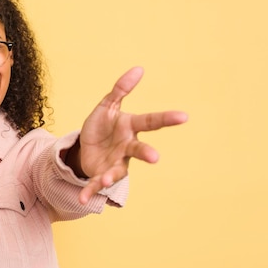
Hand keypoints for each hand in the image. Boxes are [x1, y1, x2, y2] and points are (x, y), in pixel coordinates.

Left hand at [74, 67, 187, 203]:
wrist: (86, 146)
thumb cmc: (102, 125)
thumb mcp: (107, 105)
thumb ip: (120, 89)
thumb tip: (139, 68)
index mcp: (130, 128)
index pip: (150, 121)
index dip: (167, 118)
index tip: (184, 116)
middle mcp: (127, 147)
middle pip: (139, 150)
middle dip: (147, 154)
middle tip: (155, 158)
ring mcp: (116, 163)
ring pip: (118, 171)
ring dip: (112, 176)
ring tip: (106, 180)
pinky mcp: (101, 175)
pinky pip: (96, 184)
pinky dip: (90, 191)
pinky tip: (82, 198)